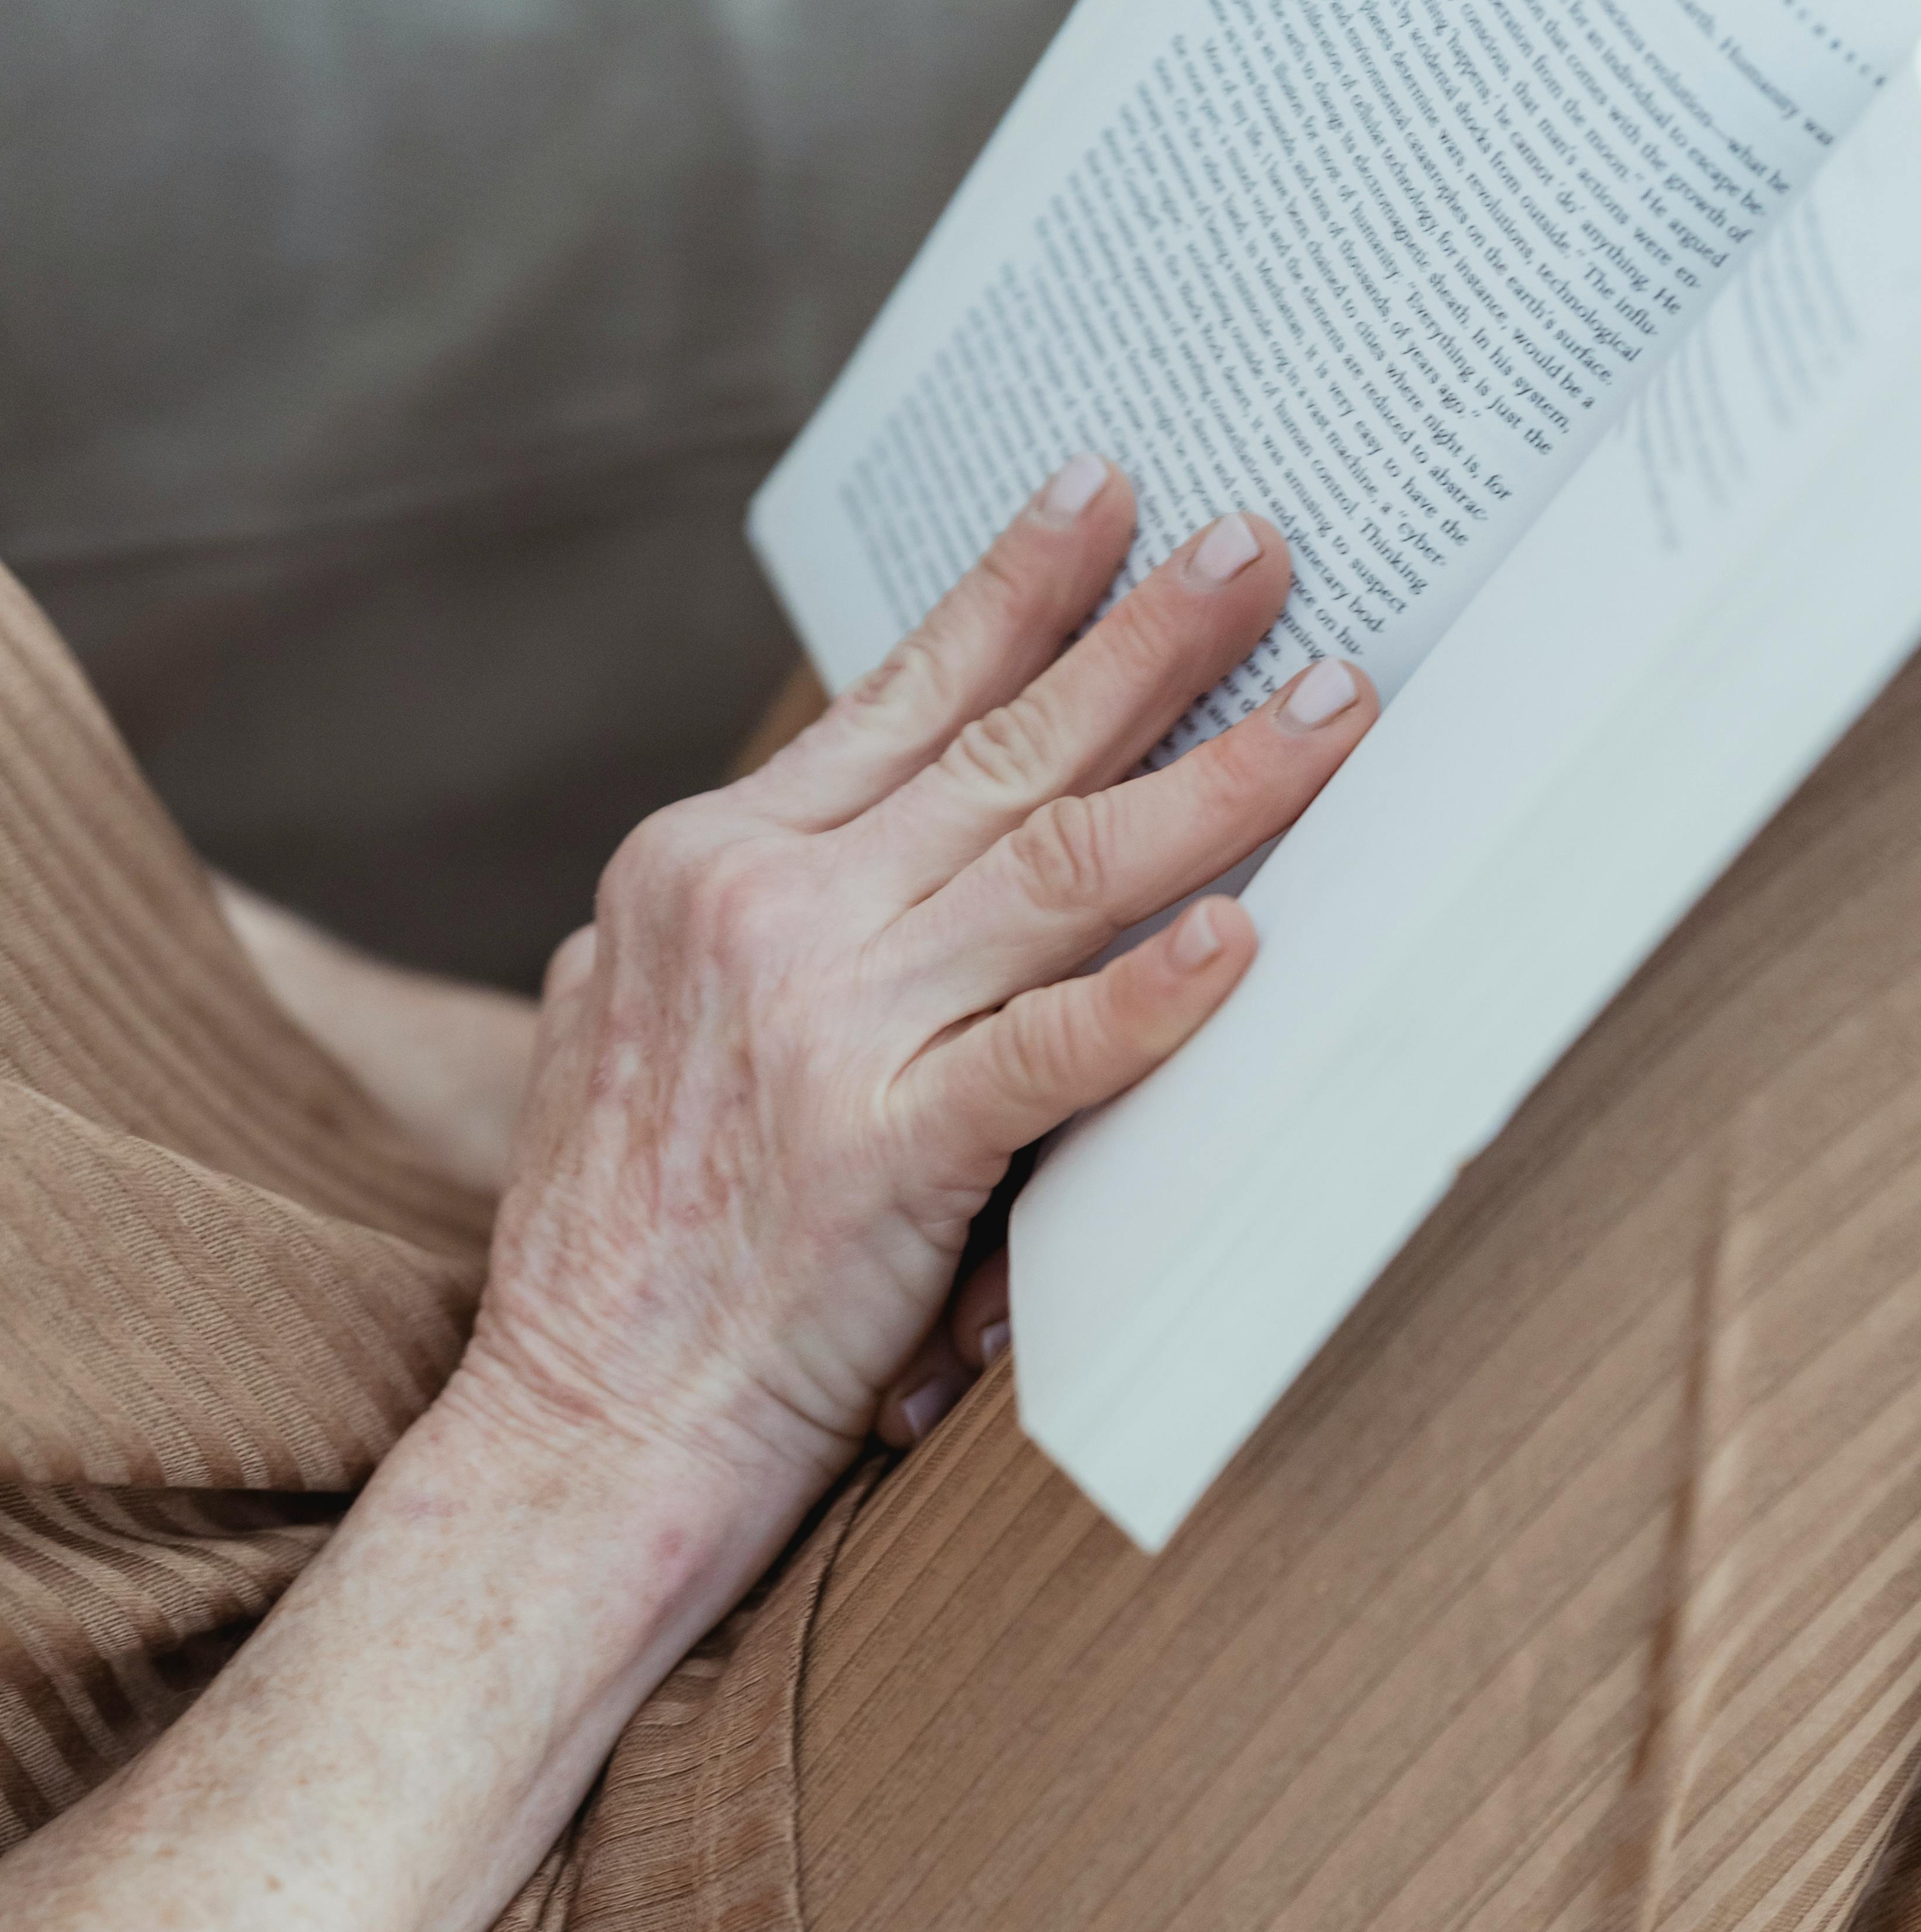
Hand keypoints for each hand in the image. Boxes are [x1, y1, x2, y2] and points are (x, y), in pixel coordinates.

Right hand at [449, 459, 1376, 1602]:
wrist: (580, 1431)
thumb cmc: (615, 1257)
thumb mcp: (612, 1029)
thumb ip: (706, 931)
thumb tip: (781, 860)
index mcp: (699, 871)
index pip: (893, 701)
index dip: (1012, 592)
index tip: (1104, 499)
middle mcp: (762, 913)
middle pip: (1000, 748)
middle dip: (1148, 636)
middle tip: (1266, 547)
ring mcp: (826, 1027)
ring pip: (1058, 865)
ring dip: (1215, 776)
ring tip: (1329, 700)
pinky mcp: (884, 1154)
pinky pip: (1052, 1054)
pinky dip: (1155, 993)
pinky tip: (1247, 937)